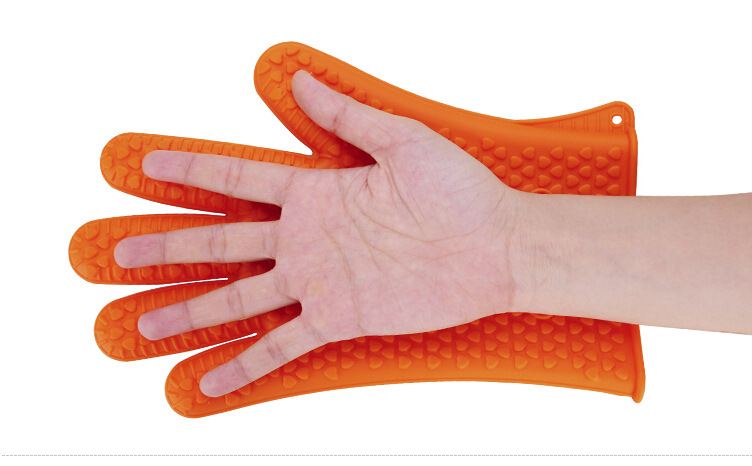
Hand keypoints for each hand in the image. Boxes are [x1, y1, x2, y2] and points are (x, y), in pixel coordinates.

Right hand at [114, 71, 528, 396]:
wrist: (498, 248)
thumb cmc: (459, 190)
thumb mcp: (401, 141)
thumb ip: (346, 116)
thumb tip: (300, 76)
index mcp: (316, 192)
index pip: (238, 179)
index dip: (191, 171)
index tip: (145, 165)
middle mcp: (307, 238)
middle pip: (222, 243)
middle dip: (169, 246)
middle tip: (116, 250)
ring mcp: (318, 281)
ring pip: (238, 299)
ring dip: (191, 311)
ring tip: (145, 324)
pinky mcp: (339, 319)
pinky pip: (282, 347)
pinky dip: (245, 366)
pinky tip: (209, 382)